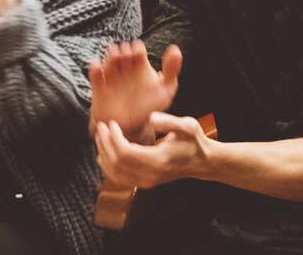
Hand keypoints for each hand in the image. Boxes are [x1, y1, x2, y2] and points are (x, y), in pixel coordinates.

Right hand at [89, 40, 182, 139]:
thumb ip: (171, 70)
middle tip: (127, 56)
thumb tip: (175, 48)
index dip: (137, 48)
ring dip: (111, 56)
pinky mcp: (100, 89)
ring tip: (116, 57)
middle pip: (122, 51)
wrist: (133, 128)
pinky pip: (95, 76)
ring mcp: (112, 77)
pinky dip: (95, 70)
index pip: (137, 48)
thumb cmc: (151, 107)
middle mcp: (125, 69)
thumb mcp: (166, 90)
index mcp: (140, 66)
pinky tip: (98, 68)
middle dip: (123, 51)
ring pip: (108, 60)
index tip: (139, 55)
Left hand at [96, 111, 211, 187]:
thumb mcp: (188, 126)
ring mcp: (146, 182)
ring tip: (101, 137)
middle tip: (101, 126)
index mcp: (158, 160)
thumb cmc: (194, 141)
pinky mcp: (144, 183)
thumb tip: (151, 118)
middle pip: (116, 163)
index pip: (125, 153)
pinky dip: (108, 167)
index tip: (111, 123)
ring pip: (115, 173)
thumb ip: (169, 121)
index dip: (114, 138)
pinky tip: (104, 154)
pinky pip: (119, 179)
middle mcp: (150, 175)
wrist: (202, 162)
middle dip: (105, 144)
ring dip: (104, 154)